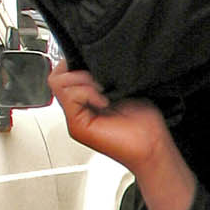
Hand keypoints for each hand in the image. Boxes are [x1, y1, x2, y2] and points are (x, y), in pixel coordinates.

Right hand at [50, 68, 196, 209]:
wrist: (152, 148)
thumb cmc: (145, 125)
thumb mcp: (123, 91)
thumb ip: (104, 77)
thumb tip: (93, 62)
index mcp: (86, 100)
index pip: (65, 73)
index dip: (78, 63)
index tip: (98, 67)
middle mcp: (78, 109)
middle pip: (57, 76)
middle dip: (77, 70)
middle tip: (100, 82)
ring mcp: (75, 118)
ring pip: (58, 83)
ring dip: (83, 81)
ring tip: (103, 92)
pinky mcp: (77, 125)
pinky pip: (67, 95)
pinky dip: (86, 92)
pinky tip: (104, 102)